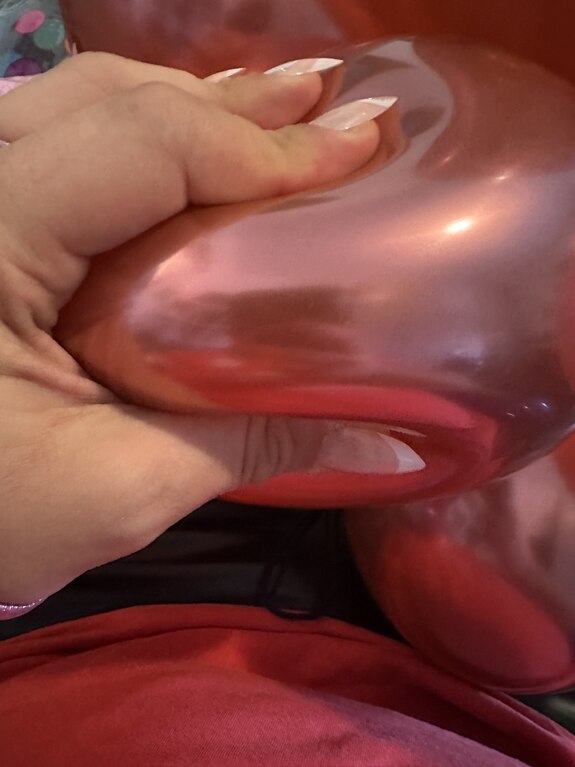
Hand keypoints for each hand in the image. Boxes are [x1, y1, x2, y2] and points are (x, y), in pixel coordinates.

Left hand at [0, 53, 397, 604]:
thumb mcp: (124, 489)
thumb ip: (251, 446)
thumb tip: (387, 445)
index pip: (140, 148)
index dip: (255, 146)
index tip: (349, 153)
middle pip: (112, 98)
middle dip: (235, 106)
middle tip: (329, 109)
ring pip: (85, 102)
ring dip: (193, 105)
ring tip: (283, 114)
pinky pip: (69, 137)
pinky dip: (150, 133)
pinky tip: (206, 147)